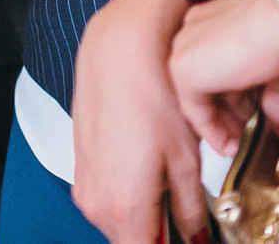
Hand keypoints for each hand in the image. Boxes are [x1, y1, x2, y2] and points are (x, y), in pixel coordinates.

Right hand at [72, 0, 209, 243]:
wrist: (120, 53)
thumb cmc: (152, 97)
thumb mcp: (187, 162)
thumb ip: (192, 211)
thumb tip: (197, 236)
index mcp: (124, 209)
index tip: (192, 238)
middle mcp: (96, 202)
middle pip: (131, 239)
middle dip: (160, 232)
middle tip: (189, 218)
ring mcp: (84, 182)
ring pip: (119, 220)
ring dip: (145, 215)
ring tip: (173, 189)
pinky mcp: (81, 163)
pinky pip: (107, 196)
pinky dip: (130, 194)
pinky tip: (151, 169)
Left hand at [168, 0, 278, 155]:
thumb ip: (271, 100)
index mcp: (210, 24)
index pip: (214, 69)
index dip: (230, 100)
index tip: (246, 122)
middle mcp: (191, 33)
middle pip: (204, 84)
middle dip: (227, 116)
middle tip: (245, 139)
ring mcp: (184, 50)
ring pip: (197, 97)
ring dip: (221, 125)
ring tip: (241, 146)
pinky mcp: (184, 69)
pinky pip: (194, 108)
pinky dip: (211, 130)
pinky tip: (231, 146)